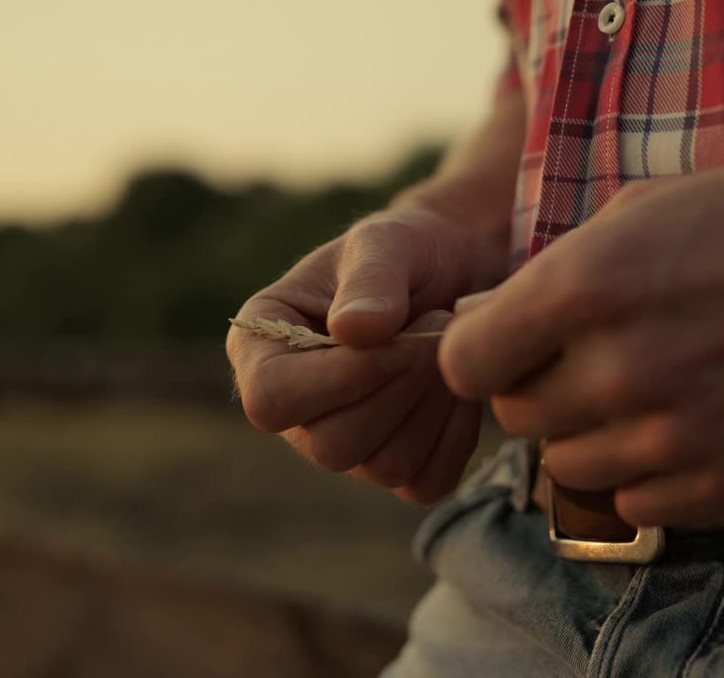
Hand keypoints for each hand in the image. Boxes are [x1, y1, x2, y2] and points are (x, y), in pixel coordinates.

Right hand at [228, 207, 484, 503]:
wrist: (456, 274)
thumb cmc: (408, 251)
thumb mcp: (387, 242)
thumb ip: (371, 279)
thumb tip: (352, 331)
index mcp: (262, 349)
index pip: (271, 401)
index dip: (339, 378)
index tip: (398, 332)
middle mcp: (296, 410)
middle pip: (332, 446)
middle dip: (399, 389)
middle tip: (438, 325)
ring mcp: (346, 445)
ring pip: (385, 467)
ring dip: (432, 406)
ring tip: (449, 344)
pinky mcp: (397, 466)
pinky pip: (426, 481)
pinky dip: (456, 435)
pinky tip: (462, 386)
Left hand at [439, 154, 723, 525]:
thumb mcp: (640, 209)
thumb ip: (553, 274)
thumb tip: (488, 324)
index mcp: (584, 287)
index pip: (465, 364)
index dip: (478, 353)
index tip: (503, 345)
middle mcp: (619, 369)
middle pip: (514, 419)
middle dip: (533, 388)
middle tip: (582, 358)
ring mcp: (673, 434)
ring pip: (566, 467)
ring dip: (584, 433)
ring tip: (636, 388)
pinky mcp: (723, 479)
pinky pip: (633, 504)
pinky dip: (640, 472)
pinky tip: (676, 424)